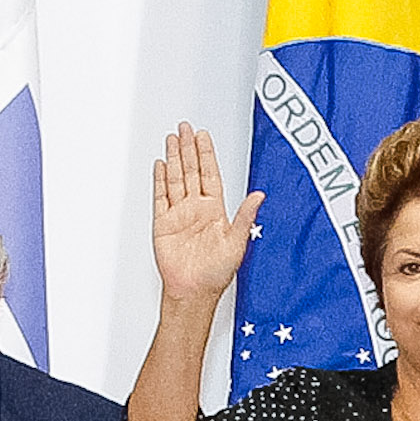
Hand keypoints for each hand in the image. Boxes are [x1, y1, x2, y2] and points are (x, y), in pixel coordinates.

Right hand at [151, 124, 260, 305]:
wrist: (193, 291)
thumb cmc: (216, 273)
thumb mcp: (237, 243)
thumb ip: (245, 216)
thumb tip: (259, 195)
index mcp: (215, 211)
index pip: (210, 174)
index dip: (206, 155)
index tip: (203, 136)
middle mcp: (197, 209)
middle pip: (191, 171)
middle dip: (188, 149)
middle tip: (185, 128)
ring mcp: (179, 215)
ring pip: (175, 179)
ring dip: (173, 159)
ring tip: (172, 139)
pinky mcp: (163, 224)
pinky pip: (161, 197)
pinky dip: (160, 180)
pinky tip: (160, 165)